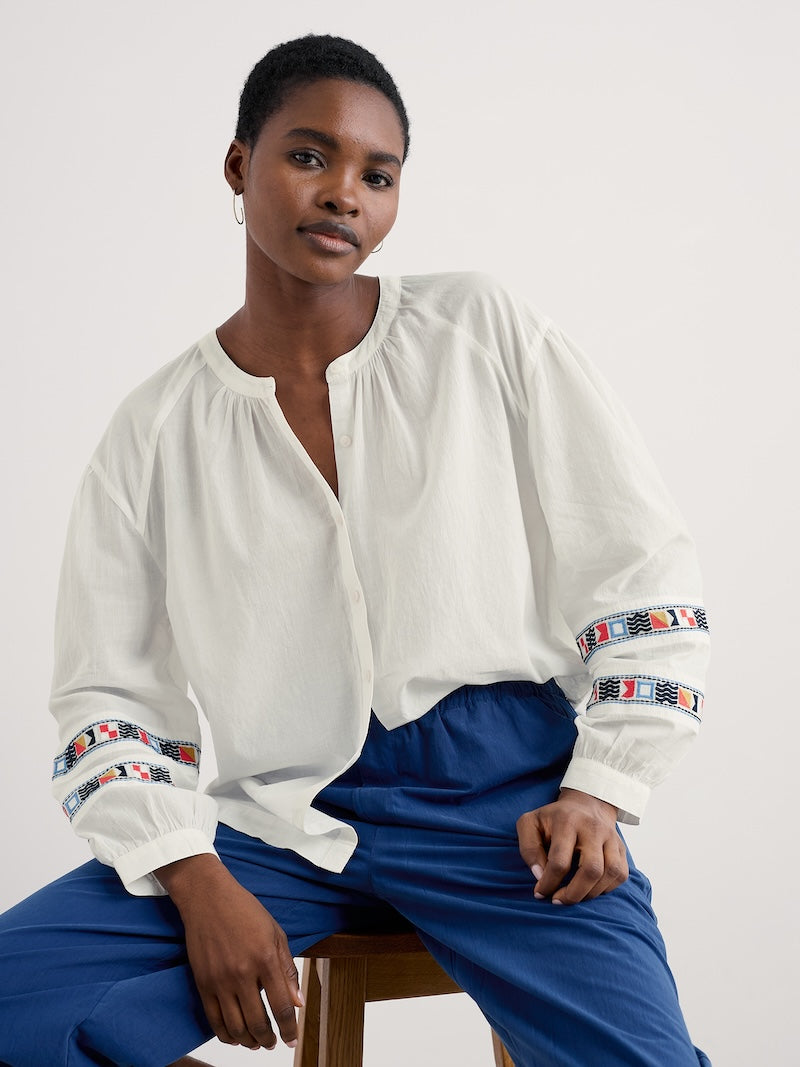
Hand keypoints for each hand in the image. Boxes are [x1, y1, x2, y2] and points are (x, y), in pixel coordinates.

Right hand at [156, 854, 302, 1049]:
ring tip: (257, 1042)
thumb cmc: (244, 910)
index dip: (289, 1028)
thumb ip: (287, 969)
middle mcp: (242, 973)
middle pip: (258, 1022)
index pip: (281, 1006)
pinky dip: (226, 1035)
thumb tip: (297, 1001)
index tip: (292, 1038)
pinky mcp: (202, 983)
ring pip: (236, 1027)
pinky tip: (235, 1036)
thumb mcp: (275, 933)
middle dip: (269, 1039)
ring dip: (249, 1041)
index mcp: (265, 958)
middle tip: (274, 1043)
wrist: (207, 898)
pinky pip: (214, 1020)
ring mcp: (220, 980)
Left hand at [516, 787, 628, 904]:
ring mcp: (611, 838)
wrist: (586, 803)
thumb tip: (539, 875)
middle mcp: (593, 828)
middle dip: (574, 894)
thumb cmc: (553, 818)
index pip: (560, 860)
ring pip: (610, 874)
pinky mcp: (621, 847)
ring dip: (590, 893)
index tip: (540, 892)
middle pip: (592, 870)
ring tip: (573, 896)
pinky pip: (620, 875)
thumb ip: (529, 848)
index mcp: (567, 821)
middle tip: (558, 900)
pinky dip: (606, 888)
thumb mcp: (530, 823)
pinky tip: (589, 888)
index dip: (549, 882)